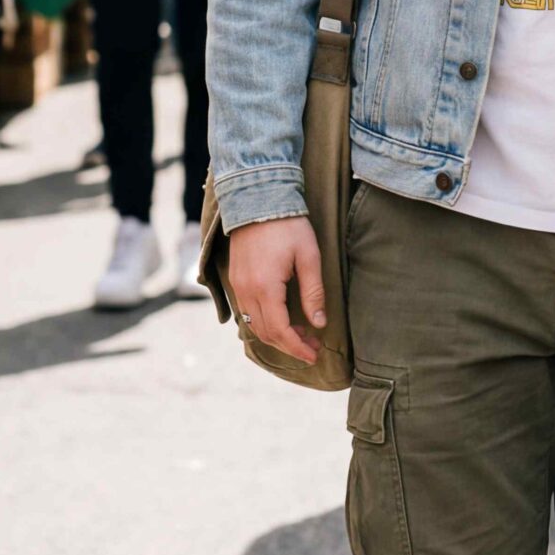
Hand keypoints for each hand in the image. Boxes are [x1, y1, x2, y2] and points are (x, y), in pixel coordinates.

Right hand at [227, 215, 325, 364]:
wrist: (258, 199)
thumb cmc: (288, 226)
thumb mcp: (309, 257)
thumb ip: (313, 292)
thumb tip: (318, 323)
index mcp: (265, 287)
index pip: (280, 331)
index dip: (297, 347)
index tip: (314, 355)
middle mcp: (246, 291)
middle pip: (265, 333)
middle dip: (289, 345)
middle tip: (312, 346)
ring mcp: (238, 286)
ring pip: (254, 325)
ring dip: (276, 335)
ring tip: (301, 333)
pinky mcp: (236, 279)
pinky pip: (247, 312)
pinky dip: (264, 322)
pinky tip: (282, 318)